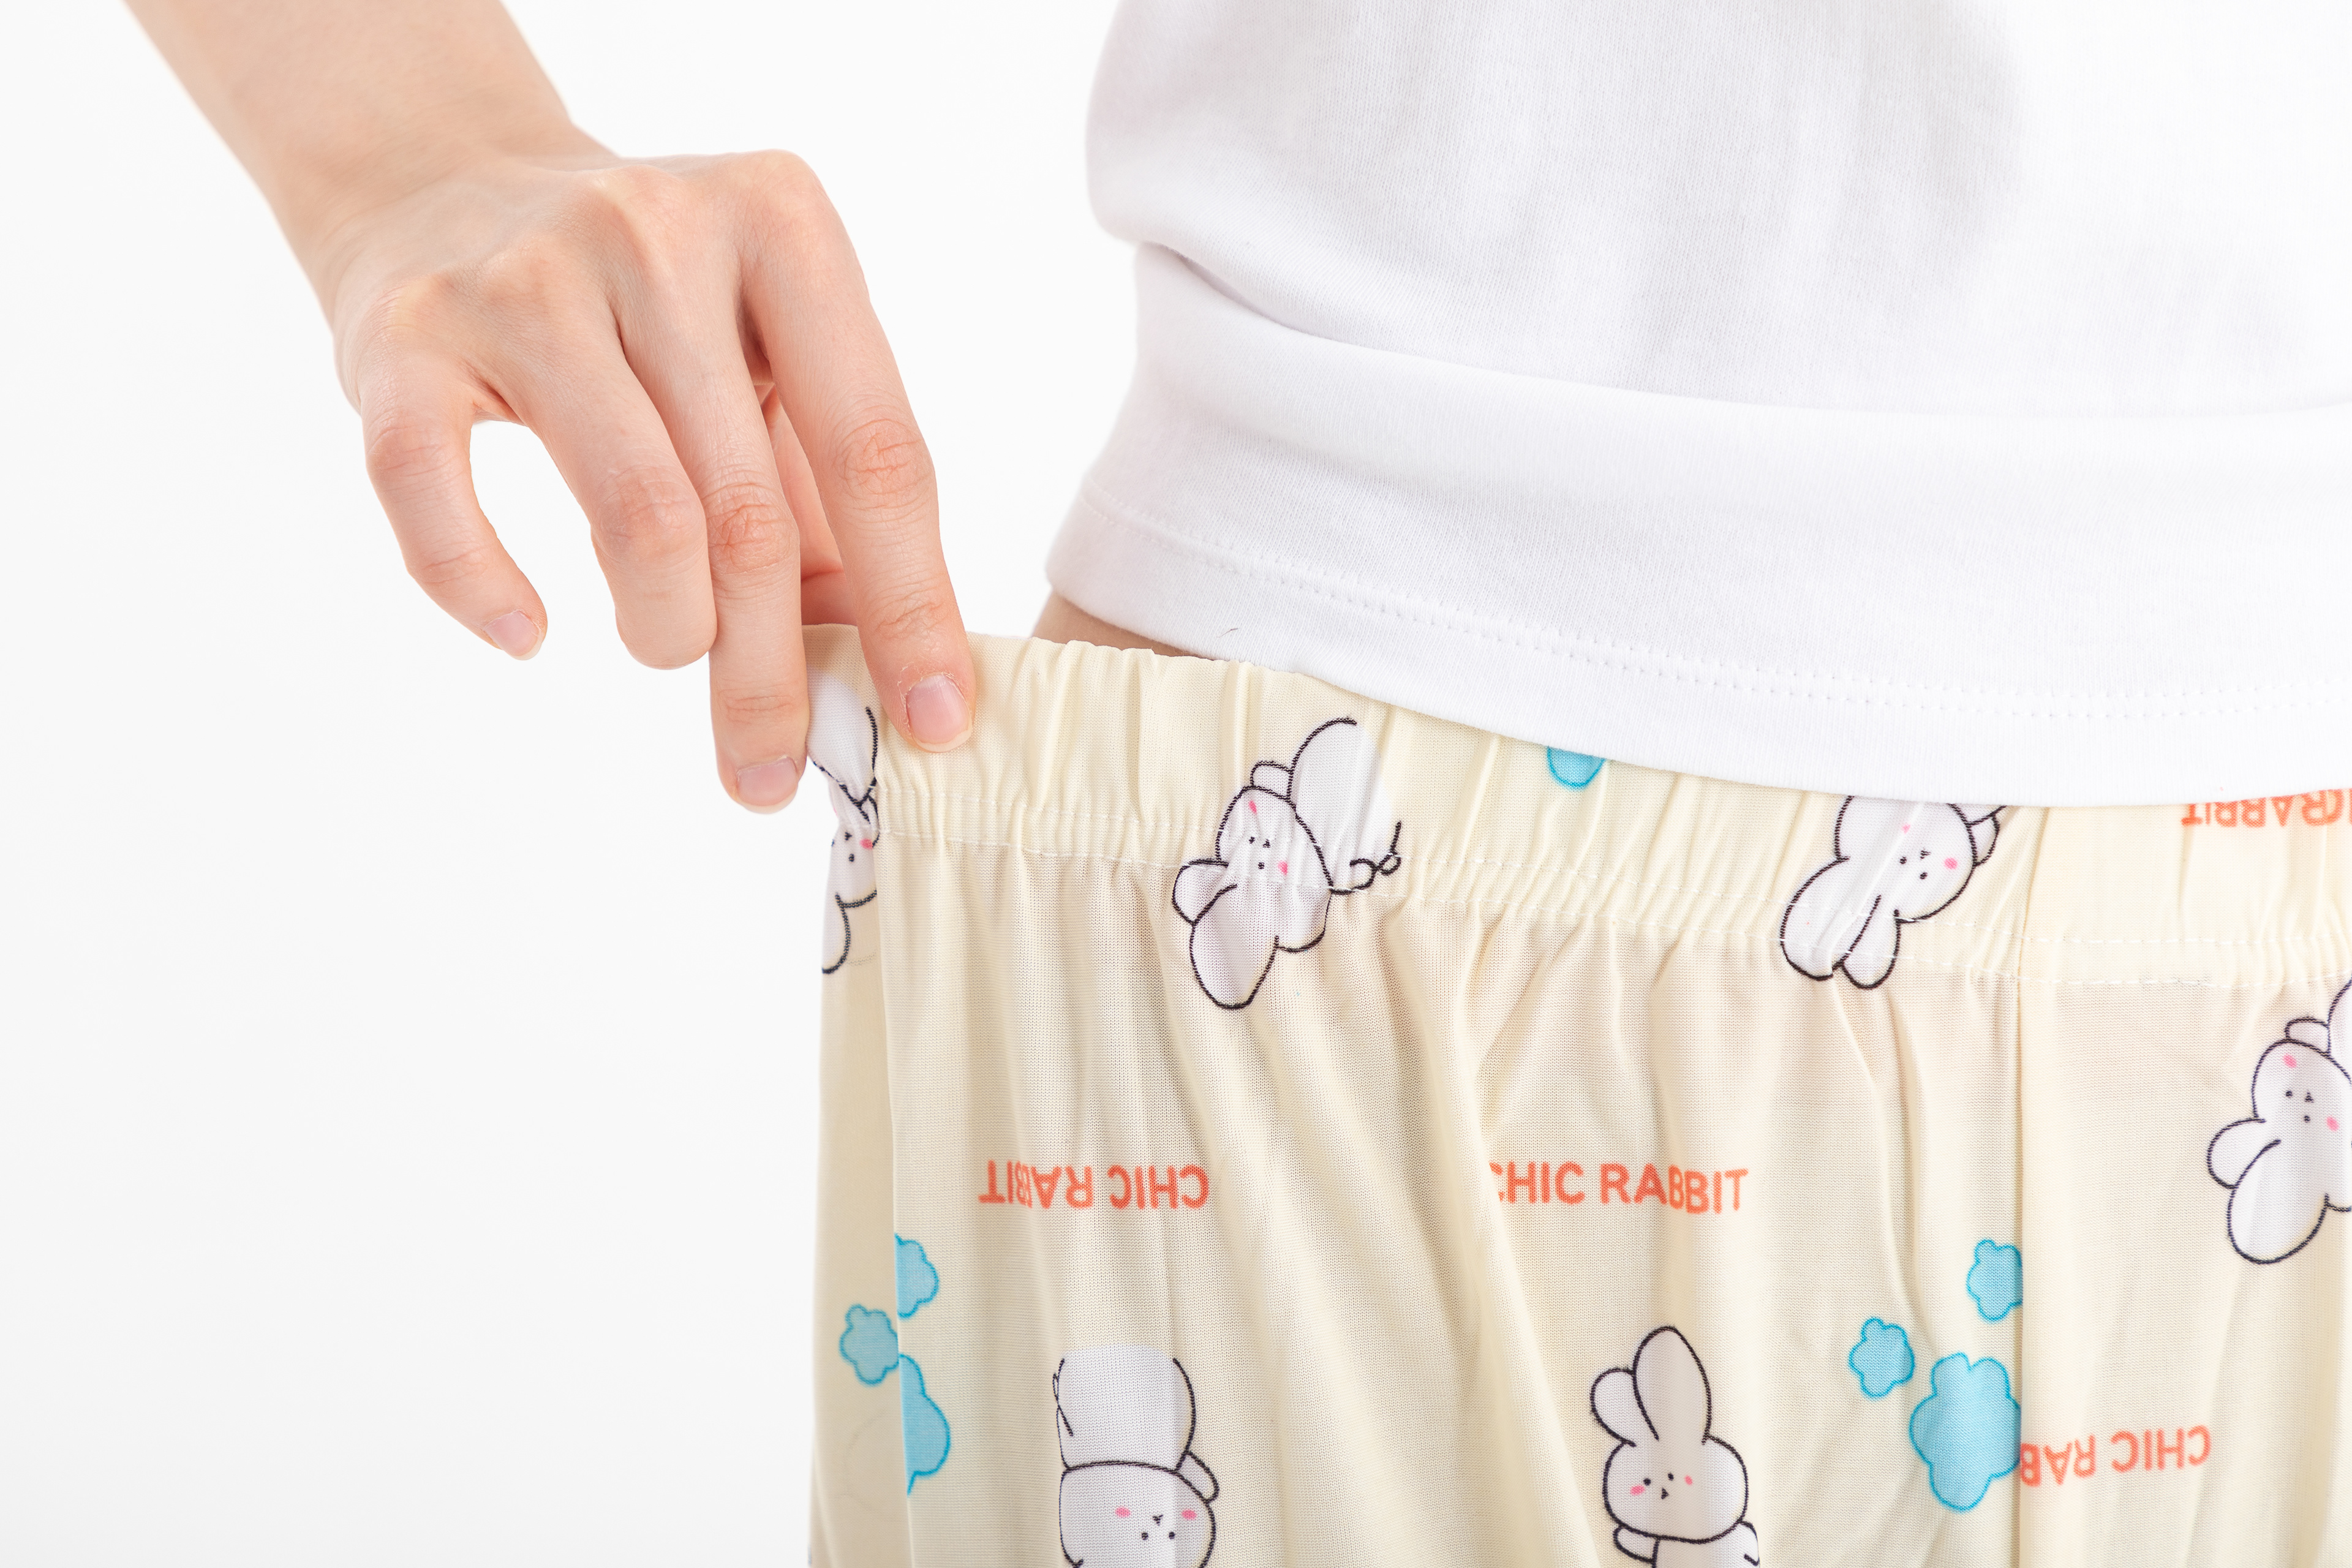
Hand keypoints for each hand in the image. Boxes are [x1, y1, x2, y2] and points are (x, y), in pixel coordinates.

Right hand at [318, 146, 975, 808]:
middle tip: (773, 764)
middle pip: (750, 512)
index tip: (935, 723)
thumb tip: (887, 666)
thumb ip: (827, 496)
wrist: (442, 178)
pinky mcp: (399, 333)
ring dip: (666, 630)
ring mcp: (522, 276)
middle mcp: (656, 232)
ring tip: (667, 646)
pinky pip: (438, 497)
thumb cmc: (645, 303)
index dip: (914, 605)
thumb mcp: (763, 359)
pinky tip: (524, 629)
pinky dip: (483, 589)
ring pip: (637, 517)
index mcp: (782, 225)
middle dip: (771, 670)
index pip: (876, 453)